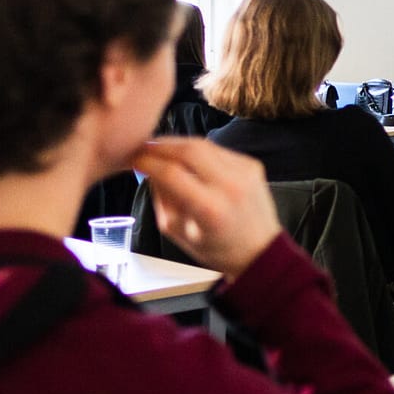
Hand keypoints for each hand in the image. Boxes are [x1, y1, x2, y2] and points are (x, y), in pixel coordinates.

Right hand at [134, 138, 281, 278]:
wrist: (260, 250)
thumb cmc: (216, 248)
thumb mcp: (178, 232)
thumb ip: (161, 200)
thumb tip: (149, 170)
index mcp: (210, 209)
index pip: (171, 173)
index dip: (147, 162)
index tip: (133, 159)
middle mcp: (230, 186)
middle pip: (188, 150)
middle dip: (161, 145)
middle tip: (144, 147)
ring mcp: (244, 172)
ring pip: (203, 144)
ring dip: (178, 143)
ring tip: (160, 149)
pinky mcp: (252, 164)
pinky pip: (218, 150)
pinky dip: (198, 150)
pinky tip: (186, 157)